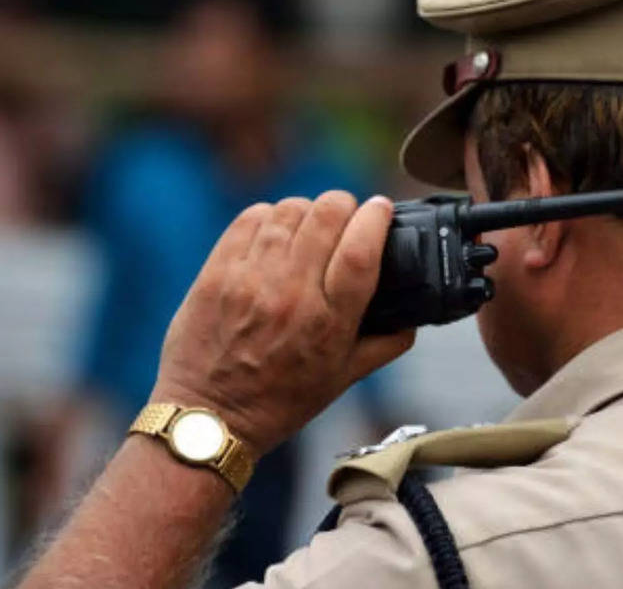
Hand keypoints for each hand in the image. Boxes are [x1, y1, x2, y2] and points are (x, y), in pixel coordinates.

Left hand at [150, 191, 414, 457]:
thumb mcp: (343, 380)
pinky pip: (251, 219)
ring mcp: (249, 280)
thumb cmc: (279, 402)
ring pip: (289, 210)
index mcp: (329, 323)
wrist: (208, 417)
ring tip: (310, 225)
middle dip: (345, 205)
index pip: (361, 249)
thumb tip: (413, 319)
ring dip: (308, 210)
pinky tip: (276, 231)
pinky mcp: (217, 273)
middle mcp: (291, 295)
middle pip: (327, 216)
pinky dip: (270, 216)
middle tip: (346, 215)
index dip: (376, 218)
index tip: (382, 209)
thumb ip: (385, 345)